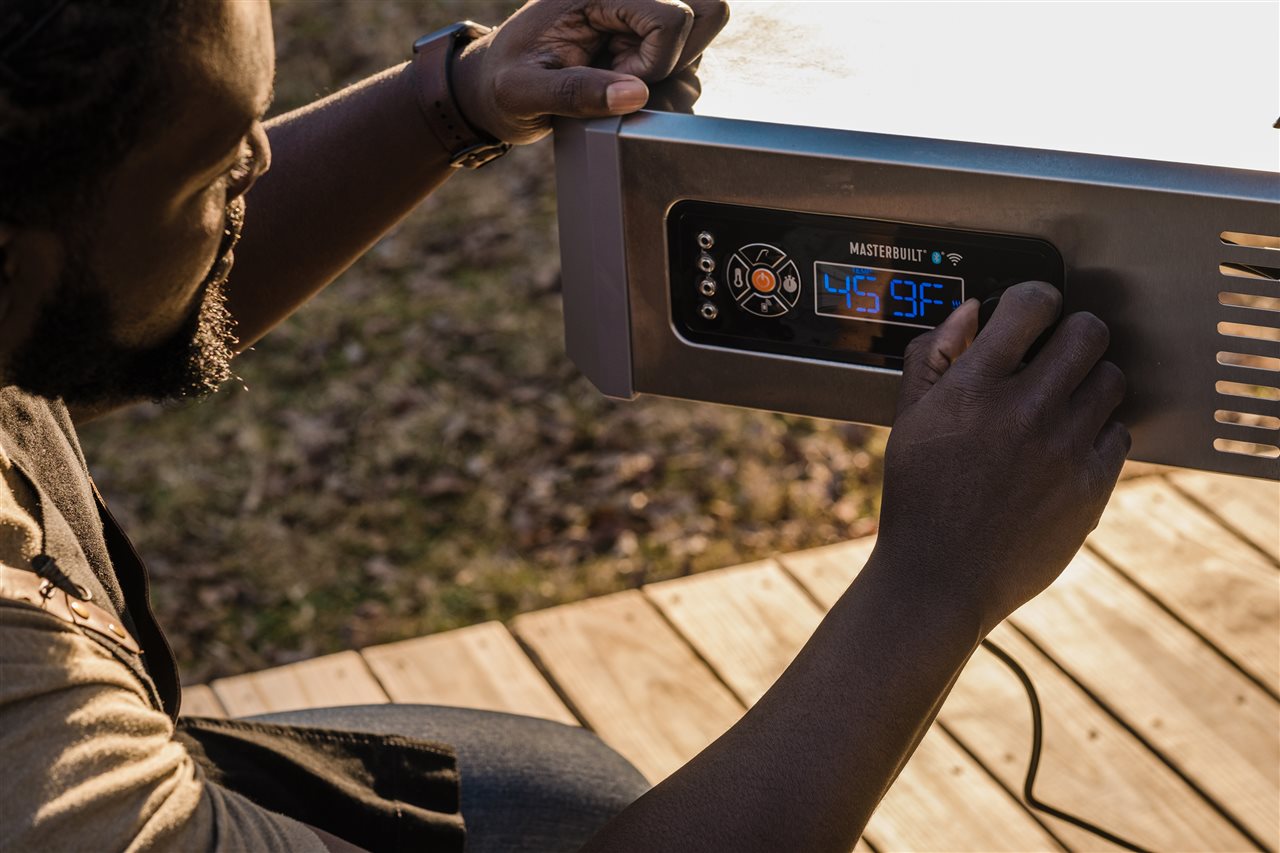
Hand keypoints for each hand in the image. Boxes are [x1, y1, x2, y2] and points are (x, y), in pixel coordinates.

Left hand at [450, 0, 729, 144]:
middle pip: (707, 9)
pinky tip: (625, 81)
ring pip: (703, 31)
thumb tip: (634, 95)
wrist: (492, 88)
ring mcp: (640, 11)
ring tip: (619, 79)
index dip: (654, 62)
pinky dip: (667, 77)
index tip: (618, 83)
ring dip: (672, 69)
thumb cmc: (501, 84)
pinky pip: (688, 54)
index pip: (670, 17)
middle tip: (630, 76)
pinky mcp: (646, 33)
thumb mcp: (523, 92)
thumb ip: (575, 92)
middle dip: (678, 57)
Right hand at [876, 283, 1129, 634]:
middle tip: (1058, 353)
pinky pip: (1119, 433)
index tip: (1034, 312)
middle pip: (1090, 332)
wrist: (941, 576)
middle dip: (1073, 334)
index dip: (1036, 299)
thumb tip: (970, 313)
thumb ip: (934, 356)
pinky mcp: (1091, 486)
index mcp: (975, 387)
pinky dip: (1098, 432)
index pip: (1033, 304)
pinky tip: (1068, 445)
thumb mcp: (908, 418)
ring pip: (1112, 379)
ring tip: (1064, 401)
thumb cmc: (919, 498)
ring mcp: (1063, 449)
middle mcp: (1025, 411)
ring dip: (1089, 382)